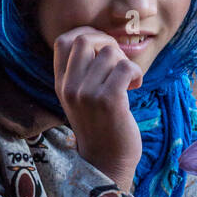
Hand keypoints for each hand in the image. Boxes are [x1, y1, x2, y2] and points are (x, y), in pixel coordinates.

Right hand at [52, 26, 142, 189]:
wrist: (107, 162)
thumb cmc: (102, 127)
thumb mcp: (81, 99)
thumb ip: (84, 72)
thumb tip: (104, 40)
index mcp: (61, 84)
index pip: (63, 41)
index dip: (86, 34)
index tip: (103, 47)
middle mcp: (70, 88)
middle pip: (85, 39)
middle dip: (108, 44)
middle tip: (119, 64)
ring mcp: (87, 94)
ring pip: (110, 53)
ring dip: (126, 63)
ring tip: (128, 81)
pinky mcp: (109, 101)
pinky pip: (125, 67)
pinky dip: (136, 73)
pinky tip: (135, 87)